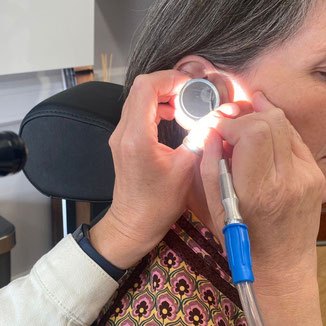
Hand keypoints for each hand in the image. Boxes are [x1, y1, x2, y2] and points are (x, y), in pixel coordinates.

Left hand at [90, 70, 197, 268]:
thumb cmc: (158, 204)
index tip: (190, 84)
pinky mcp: (123, 142)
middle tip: (189, 91)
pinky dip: (153, 107)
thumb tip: (216, 118)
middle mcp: (123, 132)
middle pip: (139, 89)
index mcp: (137, 137)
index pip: (146, 88)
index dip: (169, 78)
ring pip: (136, 99)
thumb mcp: (185, 170)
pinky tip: (169, 115)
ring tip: (182, 102)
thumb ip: (201, 139)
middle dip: (166, 83)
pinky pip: (136, 113)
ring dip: (160, 94)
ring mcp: (119, 136)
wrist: (134, 223)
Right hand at [201, 91, 324, 282]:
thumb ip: (209, 165)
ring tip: (243, 125)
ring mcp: (307, 176)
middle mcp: (289, 179)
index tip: (219, 133)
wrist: (281, 264)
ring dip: (260, 119)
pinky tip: (262, 129)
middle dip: (244, 118)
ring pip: (285, 124)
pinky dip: (275, 129)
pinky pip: (293, 138)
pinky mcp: (315, 175)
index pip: (253, 133)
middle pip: (271, 121)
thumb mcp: (215, 207)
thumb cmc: (242, 240)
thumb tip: (211, 133)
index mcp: (259, 190)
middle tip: (230, 130)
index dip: (231, 125)